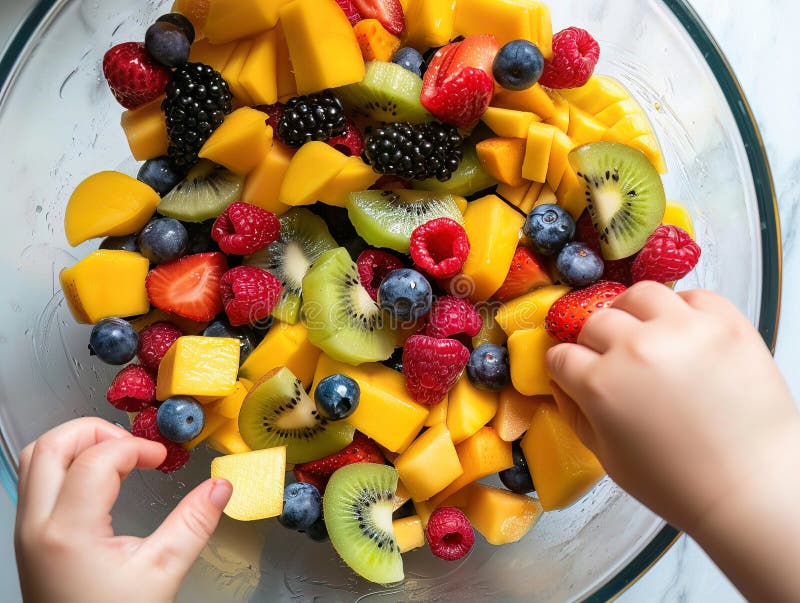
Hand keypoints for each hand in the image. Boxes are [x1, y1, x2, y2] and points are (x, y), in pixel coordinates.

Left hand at [14, 417, 231, 602]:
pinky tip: (100, 479)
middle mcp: (37, 526)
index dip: (135, 447)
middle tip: (133, 445)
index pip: (97, 458)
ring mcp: (27, 532)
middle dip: (97, 431)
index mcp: (69, 531)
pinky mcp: (29, 538)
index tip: (161, 459)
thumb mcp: (162, 574)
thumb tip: (220, 487)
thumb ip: (193, 523)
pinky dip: (66, 463)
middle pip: (52, 445)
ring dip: (78, 443)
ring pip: (37, 457)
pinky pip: (37, 480)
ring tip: (117, 456)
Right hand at [547, 282, 799, 601]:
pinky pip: (693, 296)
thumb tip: (560, 382)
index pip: (561, 355)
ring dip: (632, 313)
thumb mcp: (607, 457)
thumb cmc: (678, 482)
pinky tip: (682, 332)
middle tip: (610, 359)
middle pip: (595, 322)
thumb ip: (575, 414)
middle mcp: (636, 348)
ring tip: (642, 332)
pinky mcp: (725, 323)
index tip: (573, 371)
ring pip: (639, 295)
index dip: (564, 365)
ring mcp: (683, 330)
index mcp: (601, 384)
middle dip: (594, 341)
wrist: (751, 488)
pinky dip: (682, 310)